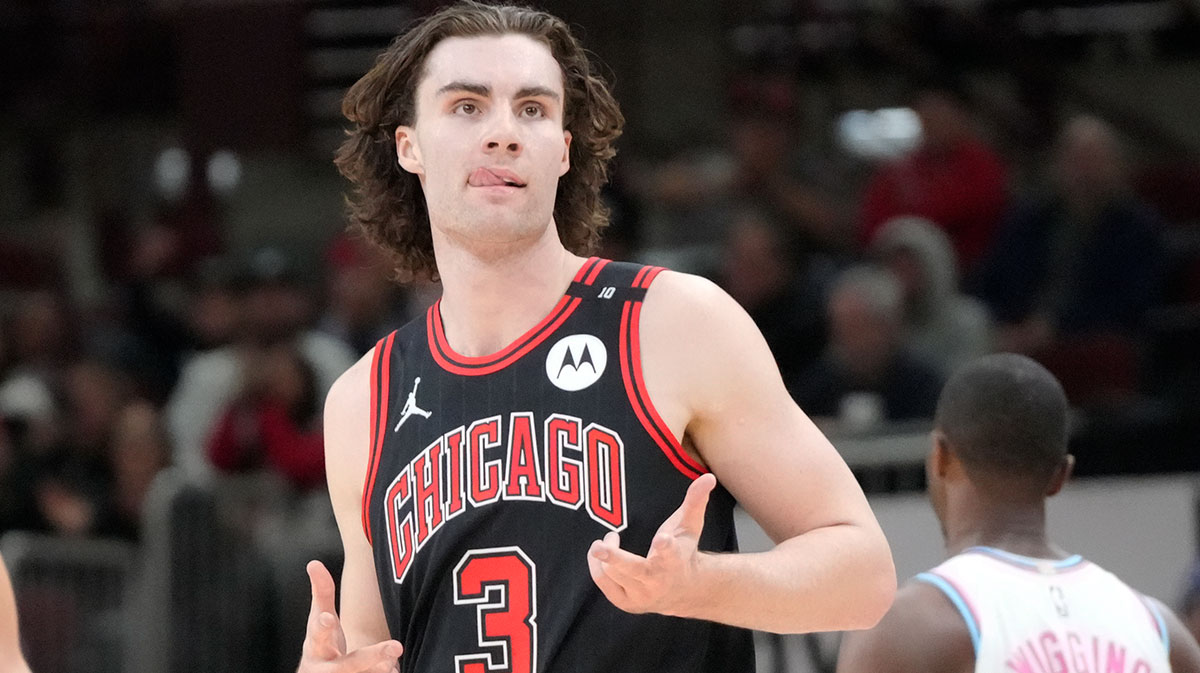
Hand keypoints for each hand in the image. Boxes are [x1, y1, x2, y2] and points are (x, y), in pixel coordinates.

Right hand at [298, 560, 402, 672]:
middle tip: (396, 647)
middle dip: (370, 657)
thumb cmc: (321, 643)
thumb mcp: (318, 618)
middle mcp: (326, 667)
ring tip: (395, 663)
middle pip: (346, 666)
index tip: (329, 618)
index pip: (318, 634)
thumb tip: (313, 562)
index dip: (323, 626)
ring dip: (378, 671)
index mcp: (316, 645)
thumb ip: (321, 592)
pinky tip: (396, 671)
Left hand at [587, 473, 715, 616]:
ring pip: (612, 572)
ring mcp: (641, 596)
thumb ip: (695, 500)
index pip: (670, 552)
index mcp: (675, 560)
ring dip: (605, 552)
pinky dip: (597, 565)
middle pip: (633, 569)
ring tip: (610, 539)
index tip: (662, 539)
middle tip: (599, 545)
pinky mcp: (627, 603)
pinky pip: (603, 582)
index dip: (666, 546)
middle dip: (615, 558)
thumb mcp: (690, 526)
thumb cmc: (684, 551)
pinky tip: (598, 555)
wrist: (685, 591)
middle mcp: (658, 581)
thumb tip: (708, 476)